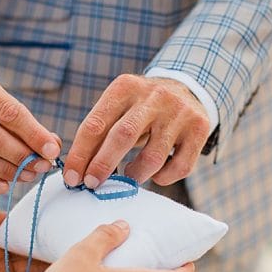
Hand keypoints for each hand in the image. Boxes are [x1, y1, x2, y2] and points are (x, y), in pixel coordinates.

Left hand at [62, 75, 210, 189]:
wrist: (187, 89)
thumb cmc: (141, 108)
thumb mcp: (120, 107)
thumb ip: (100, 133)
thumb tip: (77, 172)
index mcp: (126, 87)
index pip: (96, 124)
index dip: (81, 154)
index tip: (72, 178)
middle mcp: (154, 96)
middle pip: (123, 136)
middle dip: (103, 165)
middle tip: (92, 184)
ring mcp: (179, 111)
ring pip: (153, 157)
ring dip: (135, 174)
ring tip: (128, 176)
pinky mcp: (199, 128)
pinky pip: (180, 166)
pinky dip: (163, 178)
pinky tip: (155, 174)